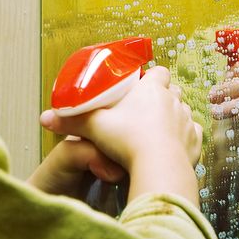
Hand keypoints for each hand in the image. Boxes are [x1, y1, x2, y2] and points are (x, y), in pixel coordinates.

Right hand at [40, 66, 202, 204]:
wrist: (157, 166)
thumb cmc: (127, 140)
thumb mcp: (93, 128)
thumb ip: (70, 121)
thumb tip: (43, 119)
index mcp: (152, 89)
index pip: (158, 72)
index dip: (151, 77)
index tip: (140, 85)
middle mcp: (173, 100)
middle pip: (172, 90)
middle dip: (162, 97)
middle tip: (144, 110)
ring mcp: (186, 121)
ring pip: (183, 112)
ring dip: (173, 118)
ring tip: (156, 130)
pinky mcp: (195, 142)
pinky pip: (192, 134)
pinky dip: (184, 138)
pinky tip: (172, 146)